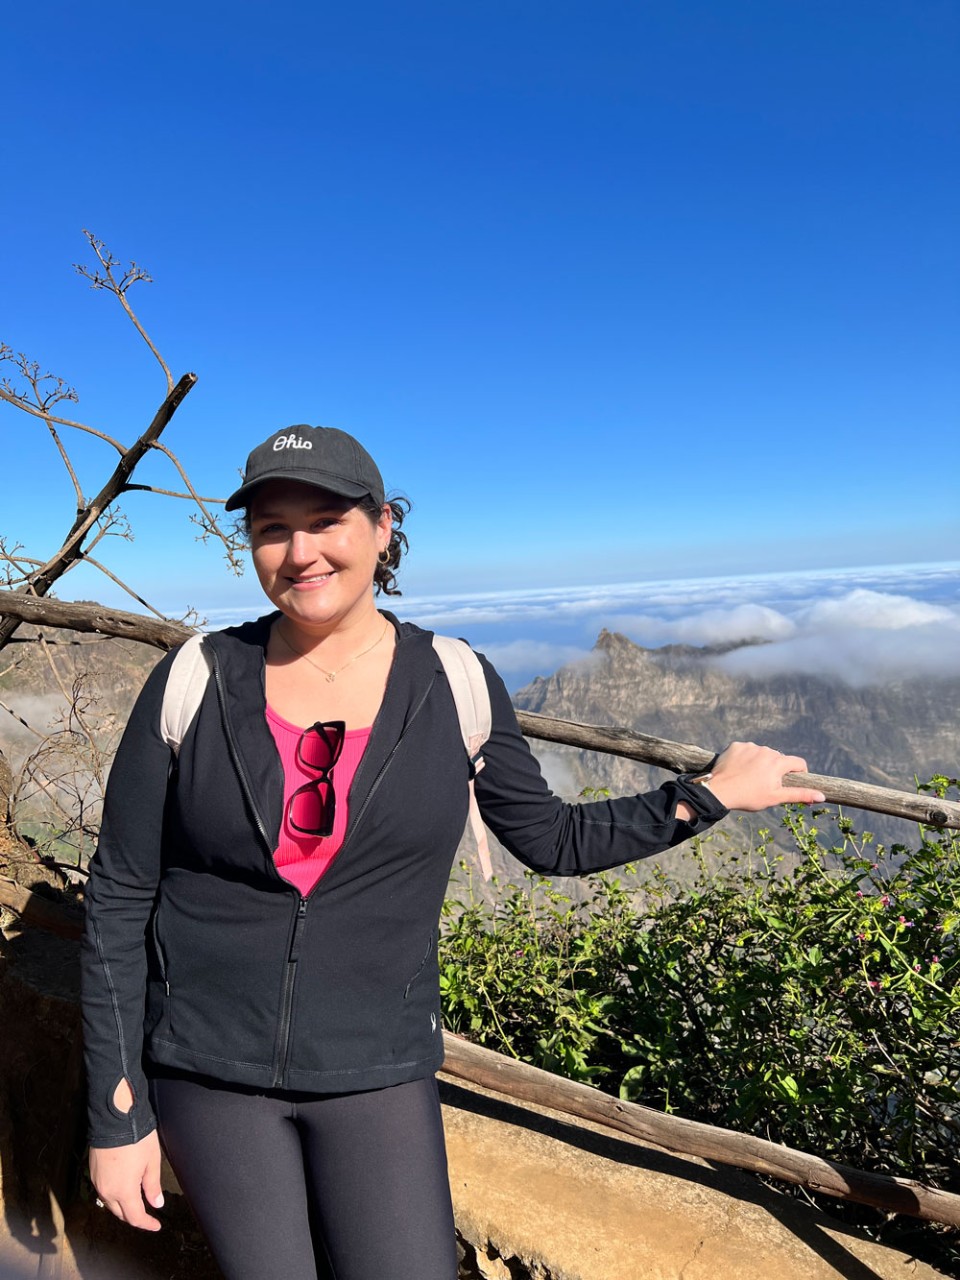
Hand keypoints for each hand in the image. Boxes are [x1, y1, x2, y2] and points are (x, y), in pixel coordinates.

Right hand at [89, 1130, 163, 1231]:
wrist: (114, 1118)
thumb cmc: (135, 1137)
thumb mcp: (151, 1161)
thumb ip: (153, 1185)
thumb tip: (156, 1203)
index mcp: (123, 1191)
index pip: (135, 1217)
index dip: (147, 1224)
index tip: (156, 1225)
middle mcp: (107, 1191)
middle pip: (120, 1214)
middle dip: (134, 1217)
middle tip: (148, 1215)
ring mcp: (98, 1182)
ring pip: (110, 1204)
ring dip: (123, 1207)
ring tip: (137, 1201)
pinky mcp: (92, 1173)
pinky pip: (104, 1192)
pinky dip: (114, 1196)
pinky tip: (123, 1189)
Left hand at [703, 742, 825, 811]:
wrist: (719, 791)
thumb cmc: (749, 797)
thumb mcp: (776, 798)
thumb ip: (800, 794)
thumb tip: (822, 796)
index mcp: (778, 762)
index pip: (798, 763)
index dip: (799, 772)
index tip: (792, 781)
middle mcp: (766, 750)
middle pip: (778, 758)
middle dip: (776, 769)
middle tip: (765, 784)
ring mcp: (750, 746)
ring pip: (762, 754)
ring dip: (760, 763)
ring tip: (750, 777)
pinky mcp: (736, 745)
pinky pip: (746, 750)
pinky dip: (746, 758)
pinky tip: (739, 770)